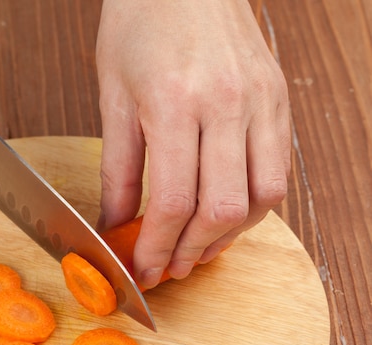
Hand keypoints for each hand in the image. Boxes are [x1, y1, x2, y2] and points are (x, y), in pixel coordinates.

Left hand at [95, 0, 290, 288]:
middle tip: (168, 267)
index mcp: (175, 103)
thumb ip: (118, 170)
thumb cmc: (138, 26)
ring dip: (228, 235)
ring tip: (196, 247)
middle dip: (192, 252)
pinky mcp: (278, 99)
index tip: (144, 271)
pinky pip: (277, 170)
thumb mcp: (113, 98)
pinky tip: (225, 213)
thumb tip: (115, 225)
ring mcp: (261, 101)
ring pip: (262, 197)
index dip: (157, 248)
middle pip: (223, 208)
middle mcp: (228, 104)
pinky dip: (252, 205)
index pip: (175, 202)